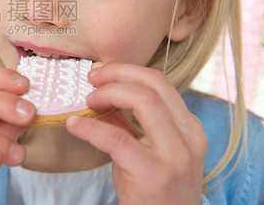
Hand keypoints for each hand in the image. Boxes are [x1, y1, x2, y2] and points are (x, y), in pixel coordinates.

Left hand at [66, 62, 207, 204]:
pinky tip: (74, 125)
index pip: (160, 82)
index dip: (126, 71)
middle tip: (91, 79)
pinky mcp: (155, 174)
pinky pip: (116, 138)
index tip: (101, 73)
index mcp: (189, 128)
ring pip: (144, 100)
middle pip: (154, 84)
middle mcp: (189, 137)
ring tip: (87, 101)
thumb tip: (100, 96)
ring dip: (108, 93)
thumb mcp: (146, 152)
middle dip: (117, 74)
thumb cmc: (153, 194)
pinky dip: (90, 128)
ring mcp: (176, 155)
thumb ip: (127, 124)